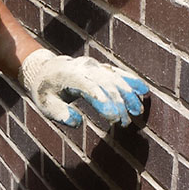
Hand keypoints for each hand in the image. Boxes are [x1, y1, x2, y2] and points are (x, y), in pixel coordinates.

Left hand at [18, 49, 148, 126]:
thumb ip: (60, 114)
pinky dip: (131, 81)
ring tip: (138, 111)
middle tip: (125, 123)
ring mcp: (93, 66)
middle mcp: (84, 68)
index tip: (114, 117)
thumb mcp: (45, 105)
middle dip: (118, 103)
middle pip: (106, 83)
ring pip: (115, 77)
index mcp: (68, 76)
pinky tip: (144, 91)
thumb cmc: (44, 90)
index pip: (89, 87)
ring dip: (129, 94)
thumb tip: (77, 122)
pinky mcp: (100, 68)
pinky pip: (117, 73)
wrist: (44, 69)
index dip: (103, 101)